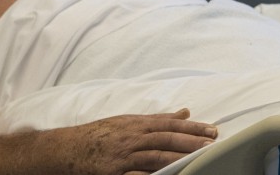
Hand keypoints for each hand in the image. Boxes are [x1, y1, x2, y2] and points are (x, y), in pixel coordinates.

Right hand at [48, 108, 215, 174]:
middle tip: (211, 144)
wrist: (67, 148)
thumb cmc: (102, 133)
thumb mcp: (130, 121)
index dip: (193, 127)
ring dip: (177, 157)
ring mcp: (123, 157)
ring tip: (196, 159)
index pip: (171, 124)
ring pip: (154, 156)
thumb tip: (185, 111)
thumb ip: (159, 118)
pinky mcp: (112, 173)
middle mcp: (132, 138)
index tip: (212, 130)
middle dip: (190, 141)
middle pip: (166, 139)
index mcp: (138, 125)